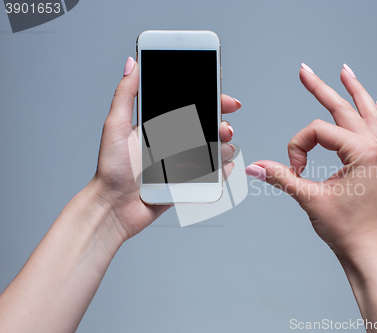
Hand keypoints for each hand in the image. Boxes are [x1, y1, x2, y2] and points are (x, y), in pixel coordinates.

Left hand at [92, 57, 240, 239]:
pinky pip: (212, 174)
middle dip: (223, 124)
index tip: (225, 100)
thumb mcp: (116, 126)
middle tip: (223, 129)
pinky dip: (223, 170)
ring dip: (225, 146)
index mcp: (160, 125)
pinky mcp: (187, 182)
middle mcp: (173, 141)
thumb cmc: (111, 169)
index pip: (191, 106)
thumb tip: (132, 64)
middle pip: (208, 127)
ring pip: (214, 149)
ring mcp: (182, 162)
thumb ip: (126, 94)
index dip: (211, 100)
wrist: (114, 207)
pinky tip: (224, 166)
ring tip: (222, 149)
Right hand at [246, 63, 376, 260]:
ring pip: (368, 112)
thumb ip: (281, 177)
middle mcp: (375, 147)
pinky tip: (373, 104)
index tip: (294, 170)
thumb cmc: (347, 229)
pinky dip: (373, 114)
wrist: (368, 251)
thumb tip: (255, 166)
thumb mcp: (310, 199)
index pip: (317, 131)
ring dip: (355, 91)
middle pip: (344, 108)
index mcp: (362, 151)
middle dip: (321, 88)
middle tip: (304, 70)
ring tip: (345, 72)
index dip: (297, 147)